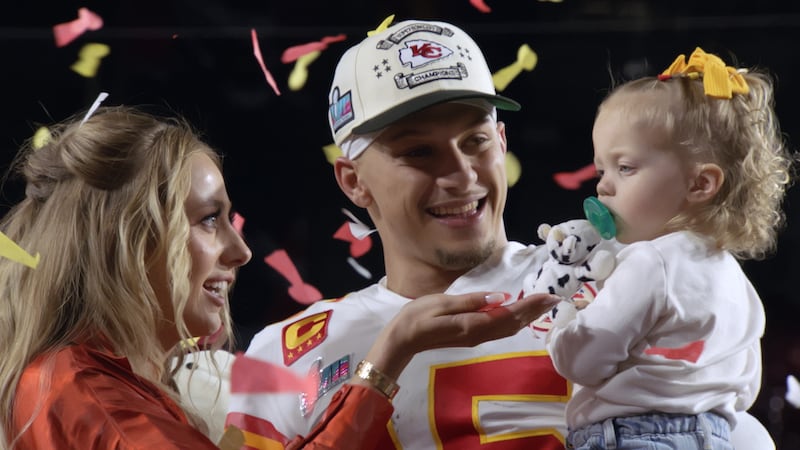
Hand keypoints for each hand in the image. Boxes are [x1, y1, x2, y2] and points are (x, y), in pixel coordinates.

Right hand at [361, 292, 560, 381]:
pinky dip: (514, 321)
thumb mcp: (441, 303)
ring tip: (543, 305)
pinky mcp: (471, 337)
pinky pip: (499, 329)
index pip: (509, 314)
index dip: (531, 305)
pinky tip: (519, 314)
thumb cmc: (417, 318)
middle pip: (514, 323)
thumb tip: (501, 297)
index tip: (549, 296)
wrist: (401, 341)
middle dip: (535, 311)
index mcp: (473, 324)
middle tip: (556, 299)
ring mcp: (475, 338)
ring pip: (509, 328)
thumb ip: (472, 301)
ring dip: (527, 316)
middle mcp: (479, 334)